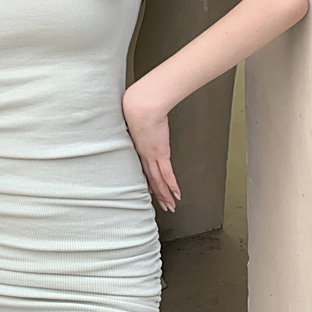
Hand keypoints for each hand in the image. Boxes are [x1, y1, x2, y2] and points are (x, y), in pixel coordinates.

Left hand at [122, 88, 180, 212]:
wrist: (141, 106)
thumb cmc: (137, 105)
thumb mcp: (135, 117)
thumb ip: (138, 120)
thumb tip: (139, 115)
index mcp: (137, 146)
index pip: (144, 169)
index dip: (148, 181)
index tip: (151, 190)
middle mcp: (144, 154)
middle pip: (151, 179)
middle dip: (158, 194)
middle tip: (163, 205)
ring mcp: (152, 155)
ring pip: (158, 180)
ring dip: (164, 195)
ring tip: (170, 206)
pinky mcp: (160, 153)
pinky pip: (167, 174)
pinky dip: (172, 186)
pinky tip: (176, 194)